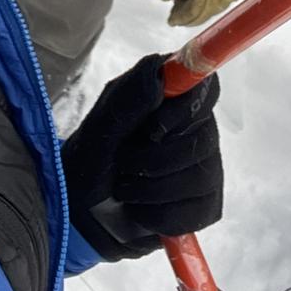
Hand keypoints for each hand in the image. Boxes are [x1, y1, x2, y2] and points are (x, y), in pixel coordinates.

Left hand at [61, 55, 222, 261]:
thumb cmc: (91, 161)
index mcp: (172, 98)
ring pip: (201, 178)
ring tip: (125, 190)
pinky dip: (160, 216)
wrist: (82, 213)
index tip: (153, 129)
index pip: (207, 88)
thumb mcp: (100, 126)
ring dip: (151, 190)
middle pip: (205, 138)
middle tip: (123, 164)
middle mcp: (196, 128)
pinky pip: (197, 212)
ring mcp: (205, 167)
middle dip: (154, 160)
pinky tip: (140, 211)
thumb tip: (159, 74)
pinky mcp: (204, 205)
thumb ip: (129, 97)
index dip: (186, 109)